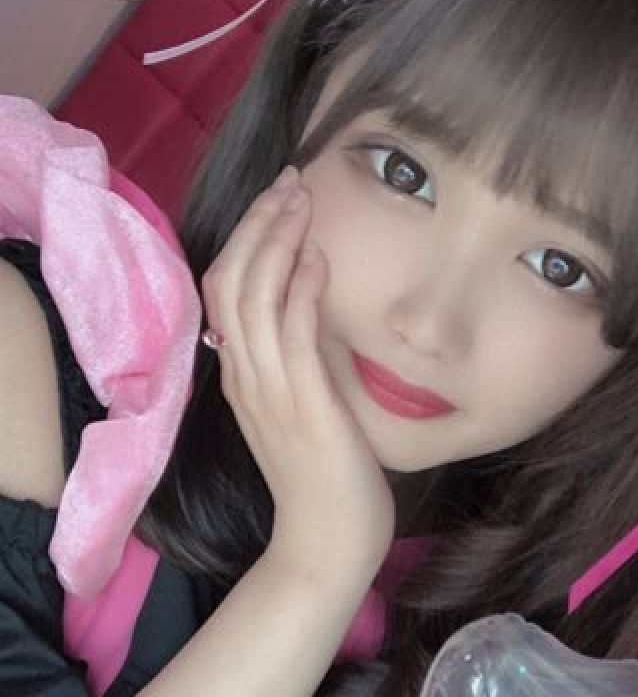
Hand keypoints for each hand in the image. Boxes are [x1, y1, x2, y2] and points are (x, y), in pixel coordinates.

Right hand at [201, 166, 394, 577]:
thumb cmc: (321, 471)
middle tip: (290, 182)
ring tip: (301, 200)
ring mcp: (269, 390)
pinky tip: (318, 257)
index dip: (246, 238)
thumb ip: (294, 358)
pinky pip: (292, 334)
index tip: (279, 199)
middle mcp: (245, 374)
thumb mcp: (299, 404)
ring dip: (277, 242)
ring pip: (254, 297)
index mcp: (241, 373)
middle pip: (231, 280)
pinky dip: (301, 289)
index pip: (225, 289)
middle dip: (258, 224)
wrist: (326, 541)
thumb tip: (309, 302)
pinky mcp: (303, 405)